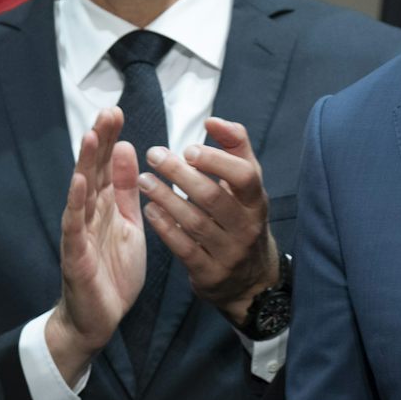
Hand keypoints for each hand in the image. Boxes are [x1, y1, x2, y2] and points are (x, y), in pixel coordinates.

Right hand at [43, 107, 144, 380]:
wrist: (98, 318)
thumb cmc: (113, 271)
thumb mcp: (129, 224)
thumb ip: (127, 190)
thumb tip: (127, 148)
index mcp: (105, 206)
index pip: (106, 165)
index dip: (110, 138)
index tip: (116, 111)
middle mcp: (88, 213)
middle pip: (92, 171)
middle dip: (99, 141)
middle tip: (107, 111)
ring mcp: (79, 232)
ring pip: (81, 193)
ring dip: (85, 164)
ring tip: (91, 137)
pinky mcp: (75, 254)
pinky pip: (74, 226)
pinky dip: (75, 204)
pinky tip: (79, 184)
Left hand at [138, 117, 279, 325]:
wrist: (250, 279)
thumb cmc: (241, 217)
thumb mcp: (247, 186)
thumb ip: (235, 148)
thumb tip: (213, 120)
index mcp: (256, 201)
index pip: (244, 176)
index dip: (216, 160)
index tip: (188, 147)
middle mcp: (247, 227)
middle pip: (213, 197)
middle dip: (180, 173)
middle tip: (154, 155)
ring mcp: (230, 253)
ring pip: (195, 222)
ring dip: (165, 198)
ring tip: (144, 180)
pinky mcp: (210, 273)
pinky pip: (184, 248)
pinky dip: (165, 227)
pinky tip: (149, 210)